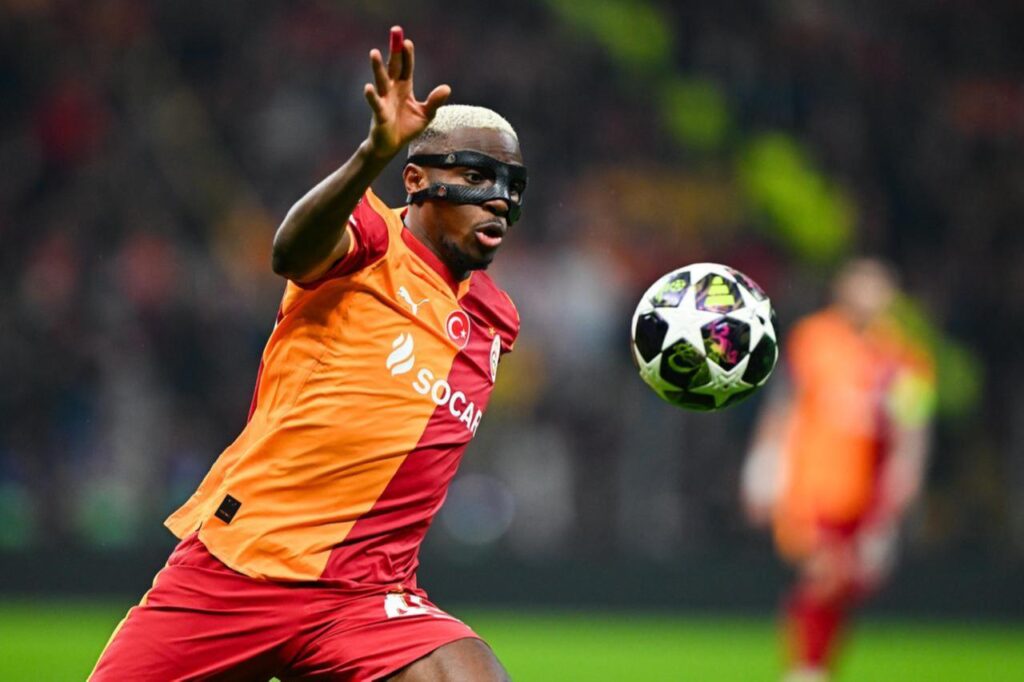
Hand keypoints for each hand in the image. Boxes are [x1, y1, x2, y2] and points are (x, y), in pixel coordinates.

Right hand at [363, 26, 450, 158]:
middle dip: (394, 50)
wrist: (391, 145)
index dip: (406, 55)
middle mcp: (392, 90)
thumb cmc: (406, 127)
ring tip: (374, 53)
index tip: (406, 41)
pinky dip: (372, 96)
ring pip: (381, 81)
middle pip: (393, 67)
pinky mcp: (379, 115)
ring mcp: (384, 101)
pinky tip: (368, 87)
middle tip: (394, 32)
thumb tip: (446, 88)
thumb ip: (434, 102)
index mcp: (404, 88)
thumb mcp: (425, 115)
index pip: (406, 67)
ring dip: (378, 68)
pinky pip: (375, 104)